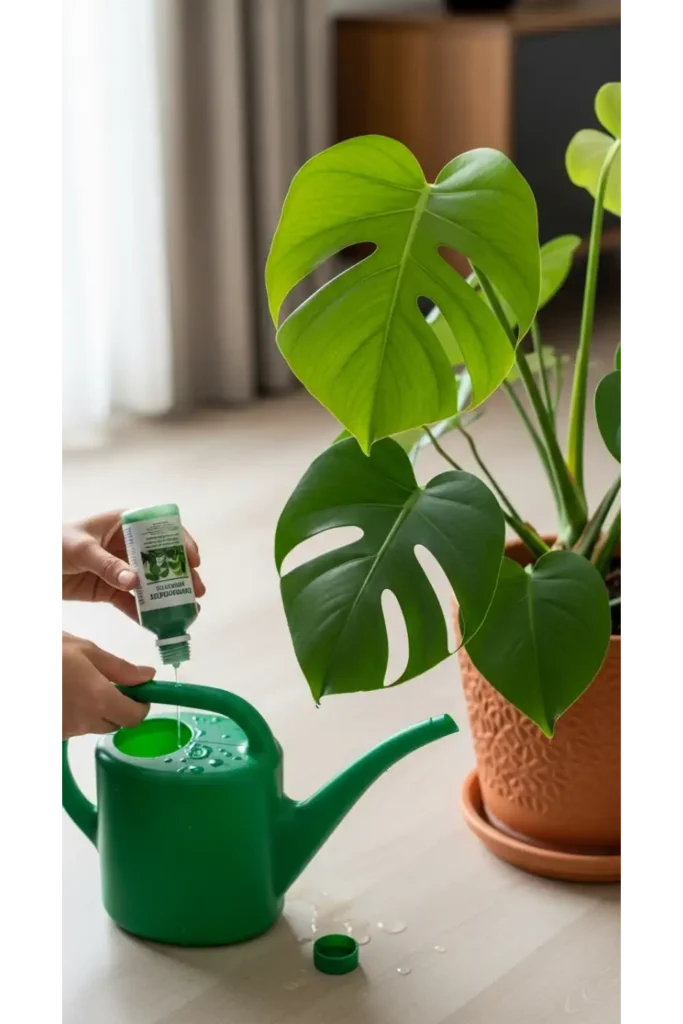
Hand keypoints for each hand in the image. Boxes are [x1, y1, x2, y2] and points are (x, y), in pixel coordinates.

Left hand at [59, 510, 205, 620]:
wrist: (35, 565)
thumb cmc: (55, 542)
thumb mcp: (81, 549)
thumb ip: (107, 565)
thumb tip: (135, 582)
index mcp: (124, 524)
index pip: (160, 529)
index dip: (181, 542)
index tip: (194, 559)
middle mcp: (128, 546)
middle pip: (162, 559)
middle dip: (181, 575)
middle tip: (197, 591)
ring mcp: (121, 569)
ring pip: (151, 583)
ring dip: (169, 596)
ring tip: (187, 610)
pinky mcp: (112, 590)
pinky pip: (132, 602)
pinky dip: (145, 614)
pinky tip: (158, 625)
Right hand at [60, 632, 153, 738]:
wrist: (6, 671)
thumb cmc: (50, 654)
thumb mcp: (84, 650)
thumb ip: (120, 668)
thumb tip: (148, 677)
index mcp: (99, 699)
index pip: (134, 717)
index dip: (141, 706)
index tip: (138, 693)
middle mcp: (85, 721)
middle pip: (114, 723)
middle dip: (116, 706)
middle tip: (104, 683)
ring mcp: (66, 731)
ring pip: (92, 725)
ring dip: (92, 710)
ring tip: (75, 684)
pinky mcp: (55, 734)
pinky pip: (72, 727)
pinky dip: (72, 714)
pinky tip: (62, 694)